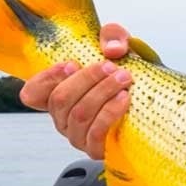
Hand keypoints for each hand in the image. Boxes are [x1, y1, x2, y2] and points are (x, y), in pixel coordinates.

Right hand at [18, 22, 133, 158]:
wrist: (153, 107)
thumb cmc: (126, 76)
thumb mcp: (118, 47)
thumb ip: (112, 36)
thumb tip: (111, 49)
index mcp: (58, 96)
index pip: (32, 93)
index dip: (46, 78)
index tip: (70, 63)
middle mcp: (62, 118)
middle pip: (60, 99)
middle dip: (86, 80)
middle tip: (110, 67)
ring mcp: (77, 136)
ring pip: (79, 114)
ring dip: (102, 93)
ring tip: (123, 80)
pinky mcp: (96, 150)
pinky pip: (96, 133)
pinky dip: (109, 113)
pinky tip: (124, 99)